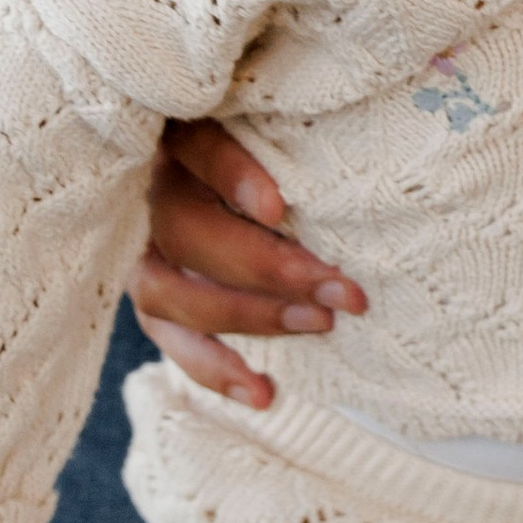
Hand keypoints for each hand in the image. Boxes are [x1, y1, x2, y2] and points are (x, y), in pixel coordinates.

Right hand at [134, 120, 364, 409]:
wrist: (250, 189)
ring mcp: (143, 248)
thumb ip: (302, 138)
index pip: (194, 145)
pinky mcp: (151, 297)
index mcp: (184, 130)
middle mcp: (152, 188)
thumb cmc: (286, 149)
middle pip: (185, 228)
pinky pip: (170, 340)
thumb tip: (379, 137)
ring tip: (321, 325)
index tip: (278, 208)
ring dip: (249, 316)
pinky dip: (215, 370)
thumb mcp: (289, 130)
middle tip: (343, 290)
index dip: (230, 176)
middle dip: (267, 267)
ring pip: (168, 290)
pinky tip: (265, 392)